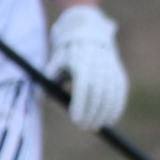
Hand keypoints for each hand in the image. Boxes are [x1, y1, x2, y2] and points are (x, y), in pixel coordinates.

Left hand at [48, 5, 128, 129]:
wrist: (89, 33)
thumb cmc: (68, 52)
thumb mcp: (56, 61)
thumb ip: (49, 79)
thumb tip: (38, 97)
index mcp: (82, 62)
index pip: (84, 87)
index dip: (81, 105)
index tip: (76, 120)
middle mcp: (99, 65)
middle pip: (99, 94)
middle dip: (93, 113)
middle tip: (85, 126)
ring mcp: (111, 69)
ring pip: (111, 95)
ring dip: (105, 113)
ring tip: (96, 125)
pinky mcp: (119, 72)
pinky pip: (120, 92)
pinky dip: (117, 107)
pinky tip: (110, 119)